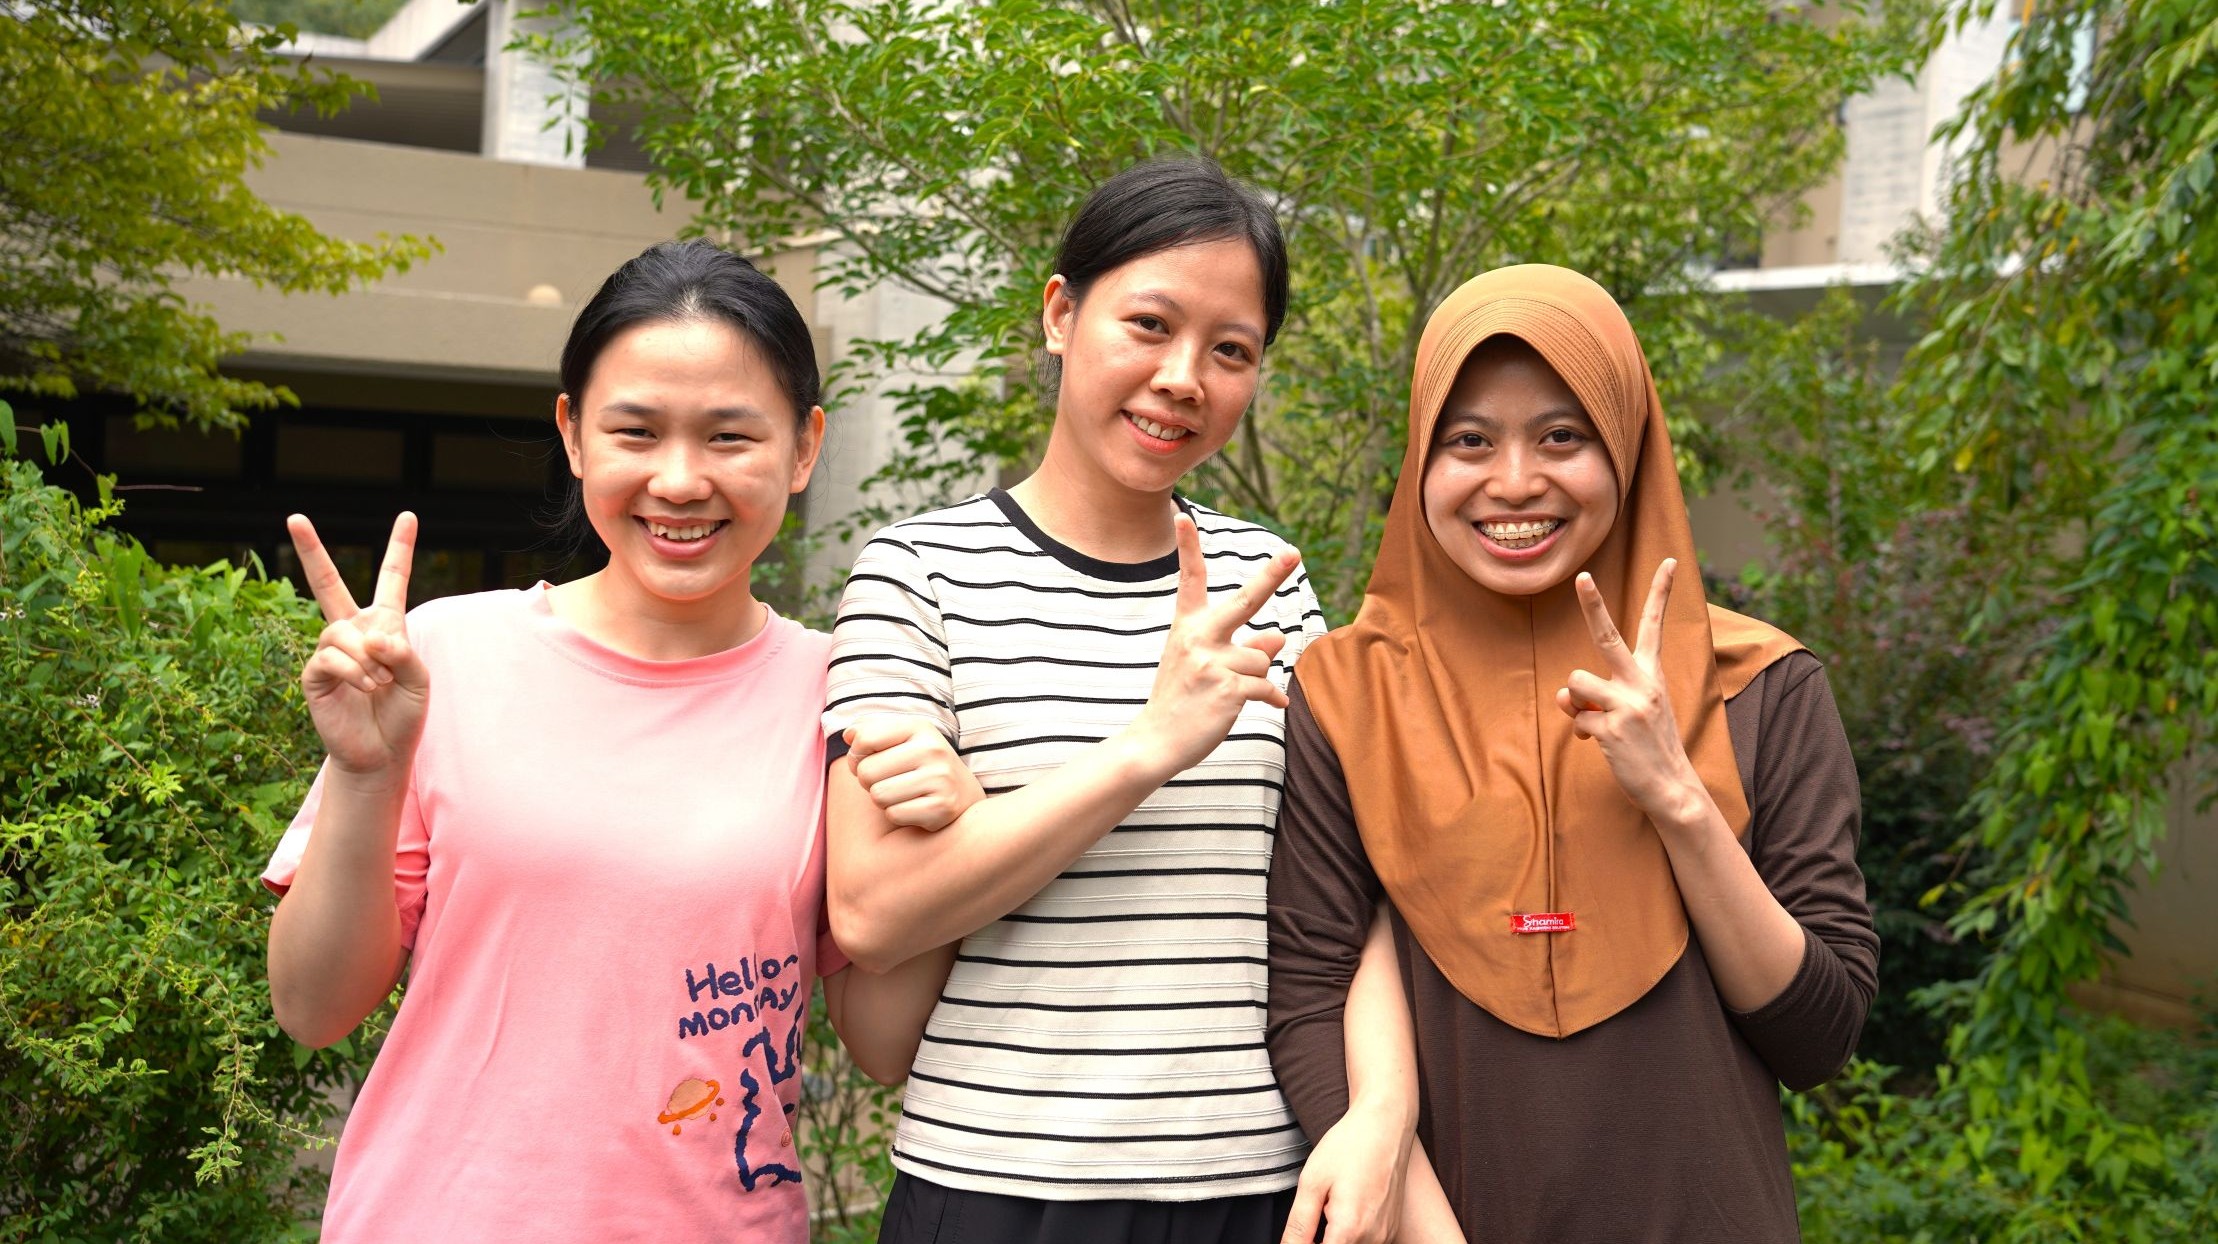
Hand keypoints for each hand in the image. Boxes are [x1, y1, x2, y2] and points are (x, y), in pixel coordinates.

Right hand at [291, 513, 428, 779]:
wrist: (382, 751)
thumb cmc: (404, 713)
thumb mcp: (419, 678)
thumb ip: (403, 652)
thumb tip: (370, 637)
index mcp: (386, 624)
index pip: (392, 579)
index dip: (399, 548)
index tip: (408, 515)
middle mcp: (353, 630)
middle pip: (327, 583)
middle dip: (311, 550)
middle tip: (293, 517)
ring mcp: (330, 650)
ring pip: (341, 632)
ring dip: (368, 659)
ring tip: (379, 683)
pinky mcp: (315, 673)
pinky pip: (331, 657)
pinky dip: (355, 671)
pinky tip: (367, 688)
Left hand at [844, 716, 983, 830]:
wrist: (964, 793)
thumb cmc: (920, 764)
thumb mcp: (901, 739)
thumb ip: (870, 732)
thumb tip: (848, 735)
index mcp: (920, 727)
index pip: (865, 739)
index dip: (857, 754)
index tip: (868, 759)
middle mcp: (933, 750)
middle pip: (867, 772)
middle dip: (868, 781)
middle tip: (886, 780)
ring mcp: (940, 779)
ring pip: (878, 795)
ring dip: (882, 799)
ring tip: (900, 793)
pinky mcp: (942, 808)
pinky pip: (894, 814)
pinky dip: (896, 814)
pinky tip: (913, 807)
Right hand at [1127, 514, 1297, 776]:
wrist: (1156, 742)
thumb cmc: (1180, 701)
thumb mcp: (1204, 666)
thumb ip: (1242, 648)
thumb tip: (1278, 638)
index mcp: (1188, 627)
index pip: (1190, 581)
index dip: (1188, 548)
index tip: (1182, 518)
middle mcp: (1198, 638)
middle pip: (1245, 601)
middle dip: (1272, 575)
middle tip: (1293, 553)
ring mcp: (1212, 662)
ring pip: (1262, 658)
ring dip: (1257, 677)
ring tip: (1229, 694)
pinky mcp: (1227, 689)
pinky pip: (1266, 685)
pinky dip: (1272, 696)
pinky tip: (1271, 705)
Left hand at [1282, 1096, 1413, 1243]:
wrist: (1386, 1125)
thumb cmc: (1350, 1146)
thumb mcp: (1312, 1182)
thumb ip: (1299, 1225)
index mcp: (1350, 1229)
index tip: (1302, 1230)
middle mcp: (1373, 1239)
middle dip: (1319, 1240)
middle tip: (1317, 1209)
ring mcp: (1385, 1235)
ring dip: (1335, 1238)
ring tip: (1332, 1204)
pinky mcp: (1391, 1229)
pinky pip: (1366, 1242)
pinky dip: (1351, 1234)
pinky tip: (1347, 1206)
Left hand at [1553, 559, 1706, 821]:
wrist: (1671, 787)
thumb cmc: (1647, 744)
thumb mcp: (1629, 711)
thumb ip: (1596, 695)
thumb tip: (1565, 696)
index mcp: (1652, 674)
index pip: (1655, 626)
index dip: (1661, 593)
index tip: (1669, 560)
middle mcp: (1641, 684)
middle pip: (1608, 637)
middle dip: (1592, 605)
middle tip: (1581, 577)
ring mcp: (1626, 705)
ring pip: (1576, 684)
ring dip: (1578, 703)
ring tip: (1599, 721)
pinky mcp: (1611, 728)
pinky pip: (1577, 719)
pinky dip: (1583, 732)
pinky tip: (1603, 744)